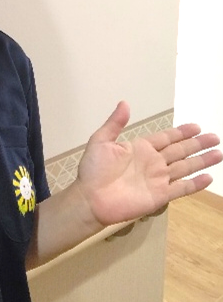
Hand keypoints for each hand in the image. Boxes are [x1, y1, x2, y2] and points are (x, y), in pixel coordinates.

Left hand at [76, 101, 221, 226]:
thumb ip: (115, 123)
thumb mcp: (101, 141)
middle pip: (180, 151)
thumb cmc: (94, 170)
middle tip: (215, 137)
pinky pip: (181, 188)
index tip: (196, 127)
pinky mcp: (160, 196)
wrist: (91, 198)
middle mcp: (153, 162)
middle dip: (197, 144)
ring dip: (201, 161)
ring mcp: (158, 179)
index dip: (181, 133)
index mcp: (141, 148)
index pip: (166, 138)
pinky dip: (195, 184)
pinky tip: (208, 178)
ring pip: (185, 167)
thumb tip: (124, 103)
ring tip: (218, 154)